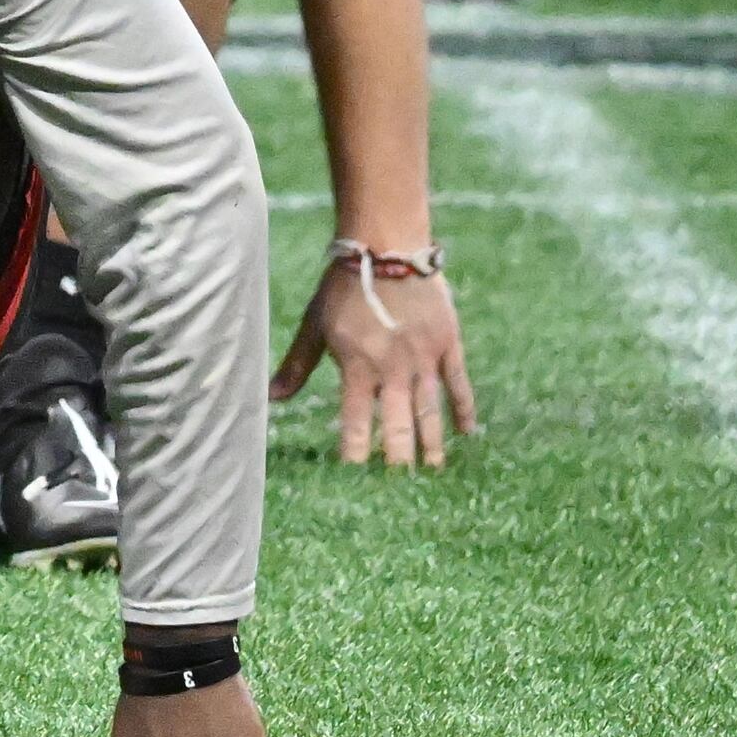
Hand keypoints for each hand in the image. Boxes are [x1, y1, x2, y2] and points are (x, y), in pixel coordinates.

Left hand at [272, 260, 477, 467]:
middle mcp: (393, 368)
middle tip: (402, 492)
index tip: (356, 483)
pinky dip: (463, 410)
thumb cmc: (342, 284)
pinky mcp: (448, 343)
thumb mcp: (314, 324)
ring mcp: (424, 357)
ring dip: (432, 445)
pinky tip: (467, 435)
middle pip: (399, 426)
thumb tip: (269, 398)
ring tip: (433, 475)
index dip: (356, 455)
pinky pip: (458, 384)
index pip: (356, 423)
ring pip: (431, 411)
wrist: (386, 244)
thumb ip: (296, 364)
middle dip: (400, 461)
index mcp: (357, 366)